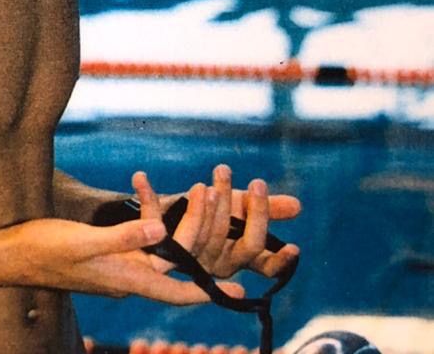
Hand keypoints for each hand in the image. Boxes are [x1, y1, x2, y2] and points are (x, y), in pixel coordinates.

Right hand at [8, 214, 244, 304]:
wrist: (14, 254)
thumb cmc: (45, 250)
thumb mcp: (84, 242)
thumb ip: (124, 236)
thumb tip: (163, 228)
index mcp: (127, 279)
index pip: (177, 289)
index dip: (209, 291)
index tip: (241, 291)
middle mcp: (128, 276)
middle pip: (176, 263)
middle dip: (202, 238)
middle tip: (221, 205)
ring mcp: (119, 267)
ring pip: (162, 252)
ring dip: (184, 228)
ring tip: (202, 200)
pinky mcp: (109, 255)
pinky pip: (143, 243)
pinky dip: (156, 224)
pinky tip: (157, 206)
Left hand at [134, 165, 299, 280]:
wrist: (155, 217)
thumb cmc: (204, 210)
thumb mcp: (234, 205)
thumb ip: (260, 207)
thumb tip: (298, 206)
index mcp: (233, 256)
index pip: (260, 262)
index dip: (277, 260)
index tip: (292, 246)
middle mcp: (210, 260)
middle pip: (230, 240)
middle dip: (238, 207)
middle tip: (241, 177)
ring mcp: (183, 255)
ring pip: (196, 233)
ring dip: (202, 204)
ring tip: (209, 178)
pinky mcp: (154, 244)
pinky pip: (152, 220)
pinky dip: (147, 196)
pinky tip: (140, 176)